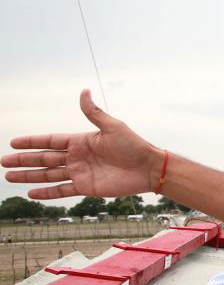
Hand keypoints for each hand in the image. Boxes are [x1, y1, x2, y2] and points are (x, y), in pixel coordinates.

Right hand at [2, 89, 161, 198]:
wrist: (149, 168)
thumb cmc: (134, 146)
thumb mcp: (113, 127)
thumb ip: (94, 113)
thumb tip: (83, 91)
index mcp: (81, 141)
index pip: (50, 141)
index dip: (32, 142)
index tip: (14, 143)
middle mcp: (77, 157)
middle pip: (44, 158)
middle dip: (23, 160)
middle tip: (2, 161)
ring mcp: (80, 173)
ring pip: (48, 175)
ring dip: (29, 176)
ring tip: (9, 176)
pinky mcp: (87, 187)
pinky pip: (62, 190)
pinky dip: (47, 193)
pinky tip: (31, 193)